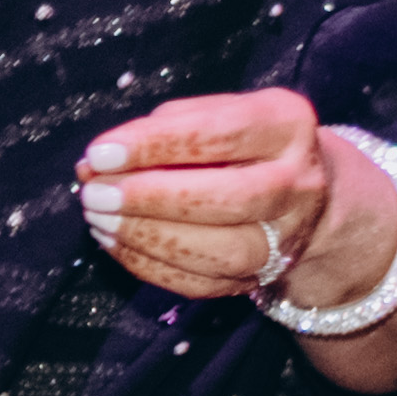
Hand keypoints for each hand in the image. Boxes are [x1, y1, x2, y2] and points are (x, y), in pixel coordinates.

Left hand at [77, 87, 386, 307]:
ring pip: (218, 251)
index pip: (219, 134)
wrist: (302, 194)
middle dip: (149, 198)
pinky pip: (202, 283)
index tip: (99, 154)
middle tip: (94, 194)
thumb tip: (98, 162)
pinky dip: (150, 266)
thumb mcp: (214, 112)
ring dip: (146, 237)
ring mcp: (285, 239)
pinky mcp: (260, 278)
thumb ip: (161, 129)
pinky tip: (115, 243)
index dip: (155, 146)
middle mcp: (296, 183)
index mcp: (285, 125)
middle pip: (225, 199)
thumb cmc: (239, 143)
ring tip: (98, 219)